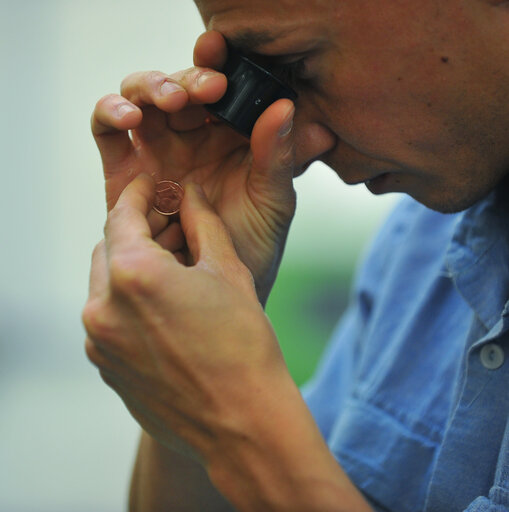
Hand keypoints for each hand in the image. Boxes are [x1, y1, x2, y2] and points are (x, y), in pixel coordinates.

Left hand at [82, 175, 290, 462]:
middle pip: (109, 248)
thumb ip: (202, 222)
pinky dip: (127, 301)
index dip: (138, 194)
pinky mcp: (106, 367)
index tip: (150, 185)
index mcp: (134, 275)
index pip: (122, 214)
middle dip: (135, 231)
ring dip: (130, 267)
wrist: (243, 422)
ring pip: (105, 284)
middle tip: (170, 228)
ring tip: (172, 269)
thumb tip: (190, 193)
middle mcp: (104, 308)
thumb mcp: (228, 270)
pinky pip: (108, 318)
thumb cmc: (243, 344)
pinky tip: (163, 307)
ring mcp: (100, 342)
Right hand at [91, 31, 296, 304]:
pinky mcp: (123, 172)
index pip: (220, 88)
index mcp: (229, 137)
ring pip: (139, 98)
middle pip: (177, 87)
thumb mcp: (273, 201)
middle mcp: (191, 139)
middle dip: (188, 80)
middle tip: (208, 90)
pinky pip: (107, 130)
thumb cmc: (252, 247)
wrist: (217, 292)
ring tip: (170, 101)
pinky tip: (131, 119)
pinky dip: (111, 113)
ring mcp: (156, 152)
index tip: (228, 72)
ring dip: (149, 88)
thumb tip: (287, 106)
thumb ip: (280, 157)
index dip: (219, 68)